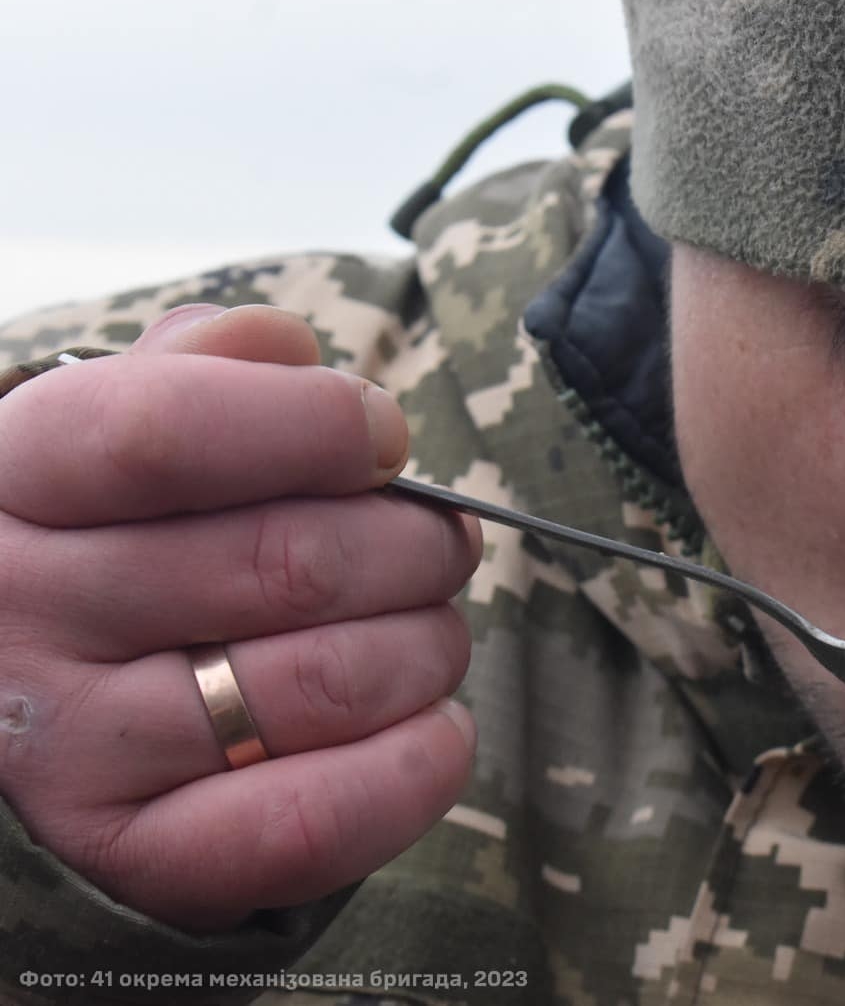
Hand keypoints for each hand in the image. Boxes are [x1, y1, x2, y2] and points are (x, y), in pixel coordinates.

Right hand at [0, 304, 481, 931]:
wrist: (31, 712)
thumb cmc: (114, 545)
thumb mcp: (114, 434)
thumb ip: (197, 374)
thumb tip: (284, 351)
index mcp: (12, 483)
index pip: (165, 435)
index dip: (313, 426)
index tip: (382, 437)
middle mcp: (21, 617)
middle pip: (289, 563)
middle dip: (415, 546)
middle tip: (438, 546)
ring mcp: (73, 750)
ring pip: (330, 682)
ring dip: (430, 647)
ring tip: (428, 633)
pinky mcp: (139, 856)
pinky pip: (317, 819)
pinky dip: (418, 764)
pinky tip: (435, 726)